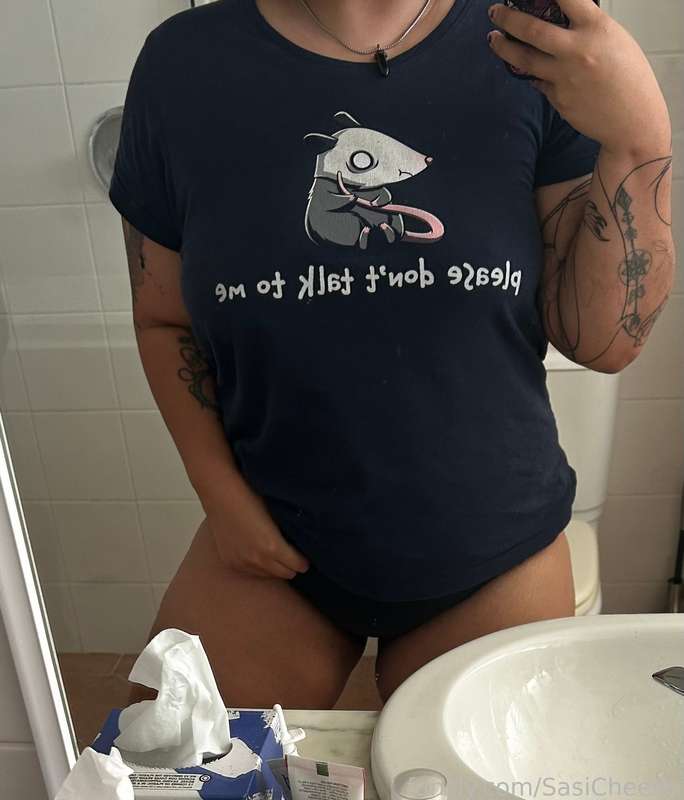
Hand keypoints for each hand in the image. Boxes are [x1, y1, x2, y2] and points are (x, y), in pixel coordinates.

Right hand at [201, 478, 309, 579]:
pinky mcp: (231, 563)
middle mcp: (258, 560)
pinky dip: (258, 566)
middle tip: (292, 554)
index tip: (304, 554)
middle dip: (292, 565)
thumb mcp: (278, 515)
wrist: (221, 494)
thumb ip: (289, 534)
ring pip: (269, 575)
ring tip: (274, 552)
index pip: (299, 565)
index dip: (304, 560)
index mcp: (273, 547)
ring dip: (275, 567)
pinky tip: (257, 551)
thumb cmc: (252, 497)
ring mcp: (242, 563)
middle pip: (286, 574)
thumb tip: (302, 542)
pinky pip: (252, 572)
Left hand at [487, 0, 670, 155]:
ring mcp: (564, 77)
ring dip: (504, 47)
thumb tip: (564, 23)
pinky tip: (529, 70)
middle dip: (508, 18)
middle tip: (494, 13)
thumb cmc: (630, 79)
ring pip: (524, 59)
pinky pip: (538, 82)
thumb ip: (588, 30)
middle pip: (532, 30)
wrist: (632, 121)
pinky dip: (533, 74)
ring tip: (493, 39)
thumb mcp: (616, 41)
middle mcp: (577, 51)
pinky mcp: (557, 98)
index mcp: (597, 29)